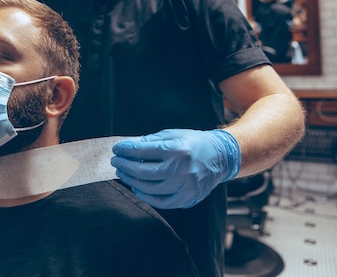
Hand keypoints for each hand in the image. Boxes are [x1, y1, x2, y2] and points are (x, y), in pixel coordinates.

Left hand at [111, 129, 240, 208]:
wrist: (220, 157)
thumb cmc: (193, 143)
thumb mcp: (173, 134)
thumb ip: (151, 141)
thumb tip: (129, 147)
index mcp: (176, 150)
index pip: (143, 151)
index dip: (126, 150)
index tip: (116, 149)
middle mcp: (181, 169)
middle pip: (143, 172)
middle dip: (125, 166)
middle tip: (116, 162)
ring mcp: (185, 186)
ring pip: (150, 188)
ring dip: (132, 181)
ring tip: (123, 173)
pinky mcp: (187, 198)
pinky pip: (162, 201)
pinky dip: (146, 196)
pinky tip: (137, 188)